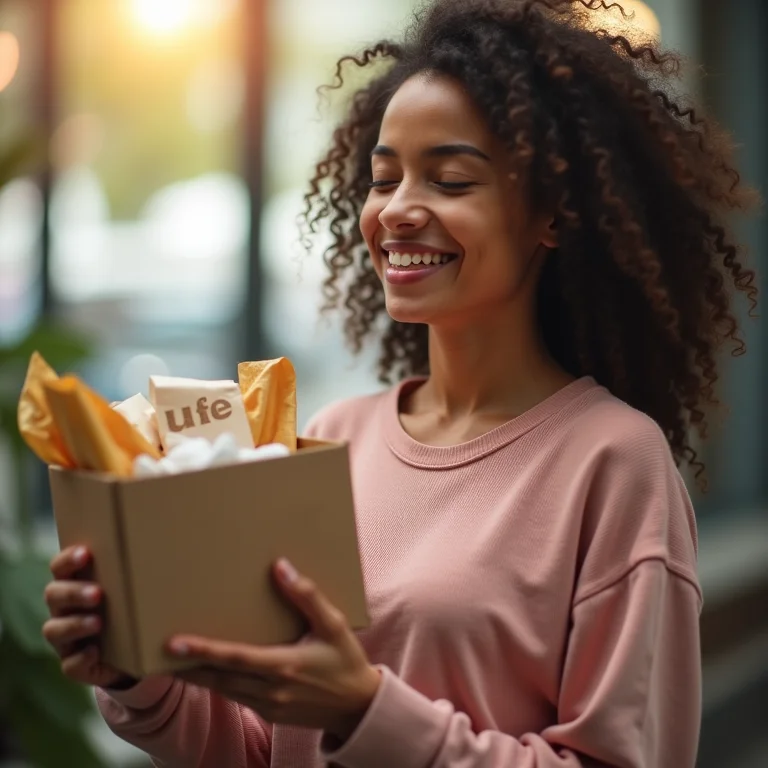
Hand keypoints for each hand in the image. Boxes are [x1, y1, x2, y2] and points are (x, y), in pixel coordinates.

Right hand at [42, 546, 135, 689]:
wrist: (138, 651)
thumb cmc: (135, 607)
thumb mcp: (136, 587)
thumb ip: (139, 569)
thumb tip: (166, 543)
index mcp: (75, 584)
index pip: (60, 567)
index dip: (67, 560)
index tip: (86, 553)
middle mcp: (64, 609)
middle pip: (53, 594)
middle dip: (74, 592)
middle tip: (98, 593)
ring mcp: (65, 639)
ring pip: (53, 629)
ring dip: (75, 624)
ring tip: (98, 622)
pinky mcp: (74, 665)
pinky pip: (70, 664)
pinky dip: (80, 658)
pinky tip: (95, 652)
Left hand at [168, 558, 379, 740]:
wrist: (358, 707)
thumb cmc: (346, 661)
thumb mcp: (334, 624)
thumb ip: (307, 596)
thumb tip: (280, 567)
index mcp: (284, 666)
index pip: (235, 658)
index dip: (203, 651)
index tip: (174, 644)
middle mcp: (271, 689)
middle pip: (218, 678)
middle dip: (187, 666)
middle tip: (157, 652)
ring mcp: (268, 705)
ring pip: (222, 689)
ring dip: (197, 675)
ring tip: (172, 659)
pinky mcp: (269, 712)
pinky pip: (235, 696)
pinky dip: (217, 683)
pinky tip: (207, 671)